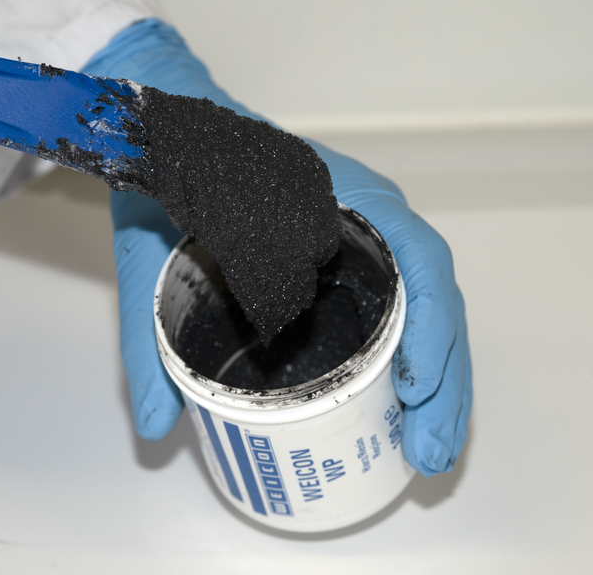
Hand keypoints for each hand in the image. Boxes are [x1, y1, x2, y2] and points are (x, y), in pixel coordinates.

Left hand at [85, 19, 471, 475]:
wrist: (177, 138)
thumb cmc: (180, 179)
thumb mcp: (154, 257)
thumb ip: (146, 339)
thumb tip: (151, 427)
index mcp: (343, 200)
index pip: (418, 258)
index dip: (430, 326)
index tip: (414, 389)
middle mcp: (372, 222)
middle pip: (436, 301)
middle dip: (446, 382)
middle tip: (429, 453)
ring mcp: (369, 245)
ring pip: (427, 314)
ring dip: (441, 383)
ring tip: (426, 451)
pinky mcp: (354, 269)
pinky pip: (402, 315)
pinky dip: (415, 366)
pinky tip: (404, 413)